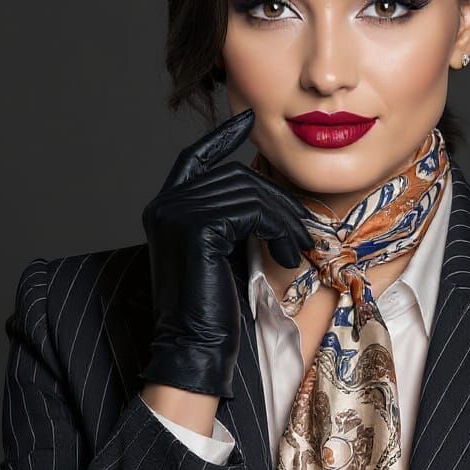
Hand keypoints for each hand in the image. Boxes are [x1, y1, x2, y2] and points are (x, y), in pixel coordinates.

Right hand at [139, 108, 313, 398]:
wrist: (195, 348)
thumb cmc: (213, 308)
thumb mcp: (221, 251)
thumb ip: (230, 218)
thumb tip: (266, 193)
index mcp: (165, 208)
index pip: (194, 157)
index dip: (220, 137)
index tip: (246, 121)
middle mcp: (165, 205)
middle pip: (235, 177)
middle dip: (277, 201)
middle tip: (304, 232)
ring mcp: (176, 214)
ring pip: (248, 192)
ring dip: (284, 219)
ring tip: (298, 248)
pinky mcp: (197, 229)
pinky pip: (252, 211)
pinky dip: (279, 230)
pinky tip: (289, 255)